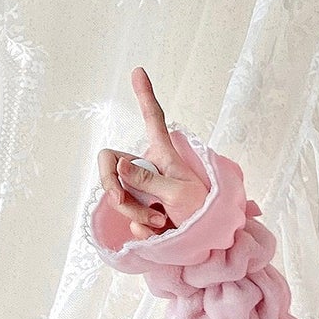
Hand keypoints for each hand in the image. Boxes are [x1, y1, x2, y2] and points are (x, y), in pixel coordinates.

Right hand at [96, 67, 209, 237]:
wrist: (206, 247)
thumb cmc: (201, 216)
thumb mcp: (179, 194)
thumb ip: (149, 181)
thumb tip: (120, 165)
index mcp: (164, 155)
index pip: (153, 119)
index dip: (145, 95)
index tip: (139, 71)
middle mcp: (148, 168)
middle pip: (111, 161)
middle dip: (113, 184)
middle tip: (121, 201)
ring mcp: (141, 189)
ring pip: (116, 193)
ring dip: (133, 211)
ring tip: (159, 222)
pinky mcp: (139, 210)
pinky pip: (125, 215)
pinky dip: (139, 227)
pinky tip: (157, 231)